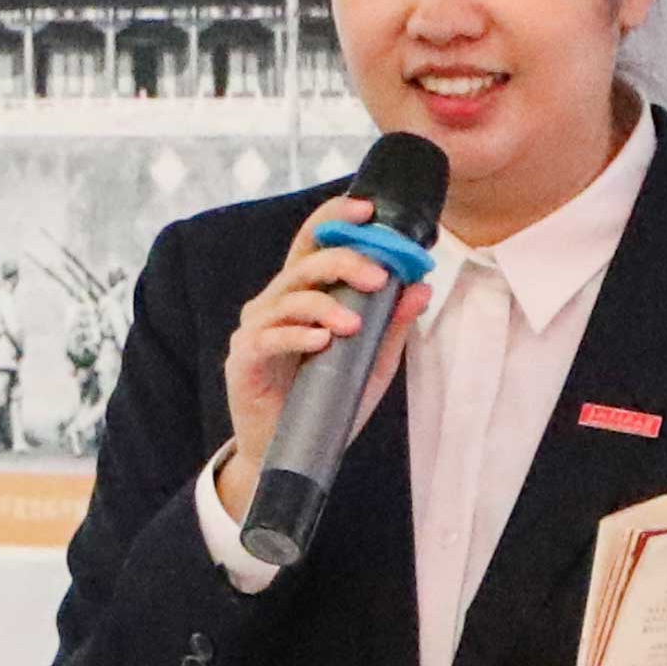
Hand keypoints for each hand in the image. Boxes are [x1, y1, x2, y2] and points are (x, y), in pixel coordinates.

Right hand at [213, 225, 414, 524]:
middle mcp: (274, 303)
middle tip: (380, 278)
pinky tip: (321, 342)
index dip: (335, 217)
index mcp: (301, 294)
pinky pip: (269, 338)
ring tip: (354, 325)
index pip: (313, 241)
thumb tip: (422, 287)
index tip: (369, 210)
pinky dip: (297, 336)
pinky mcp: (243, 359)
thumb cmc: (324, 404)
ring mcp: (255, 329)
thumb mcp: (369, 365)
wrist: (285, 456)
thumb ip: (391, 327)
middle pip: (305, 263)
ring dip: (326, 305)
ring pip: (288, 297)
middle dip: (345, 262)